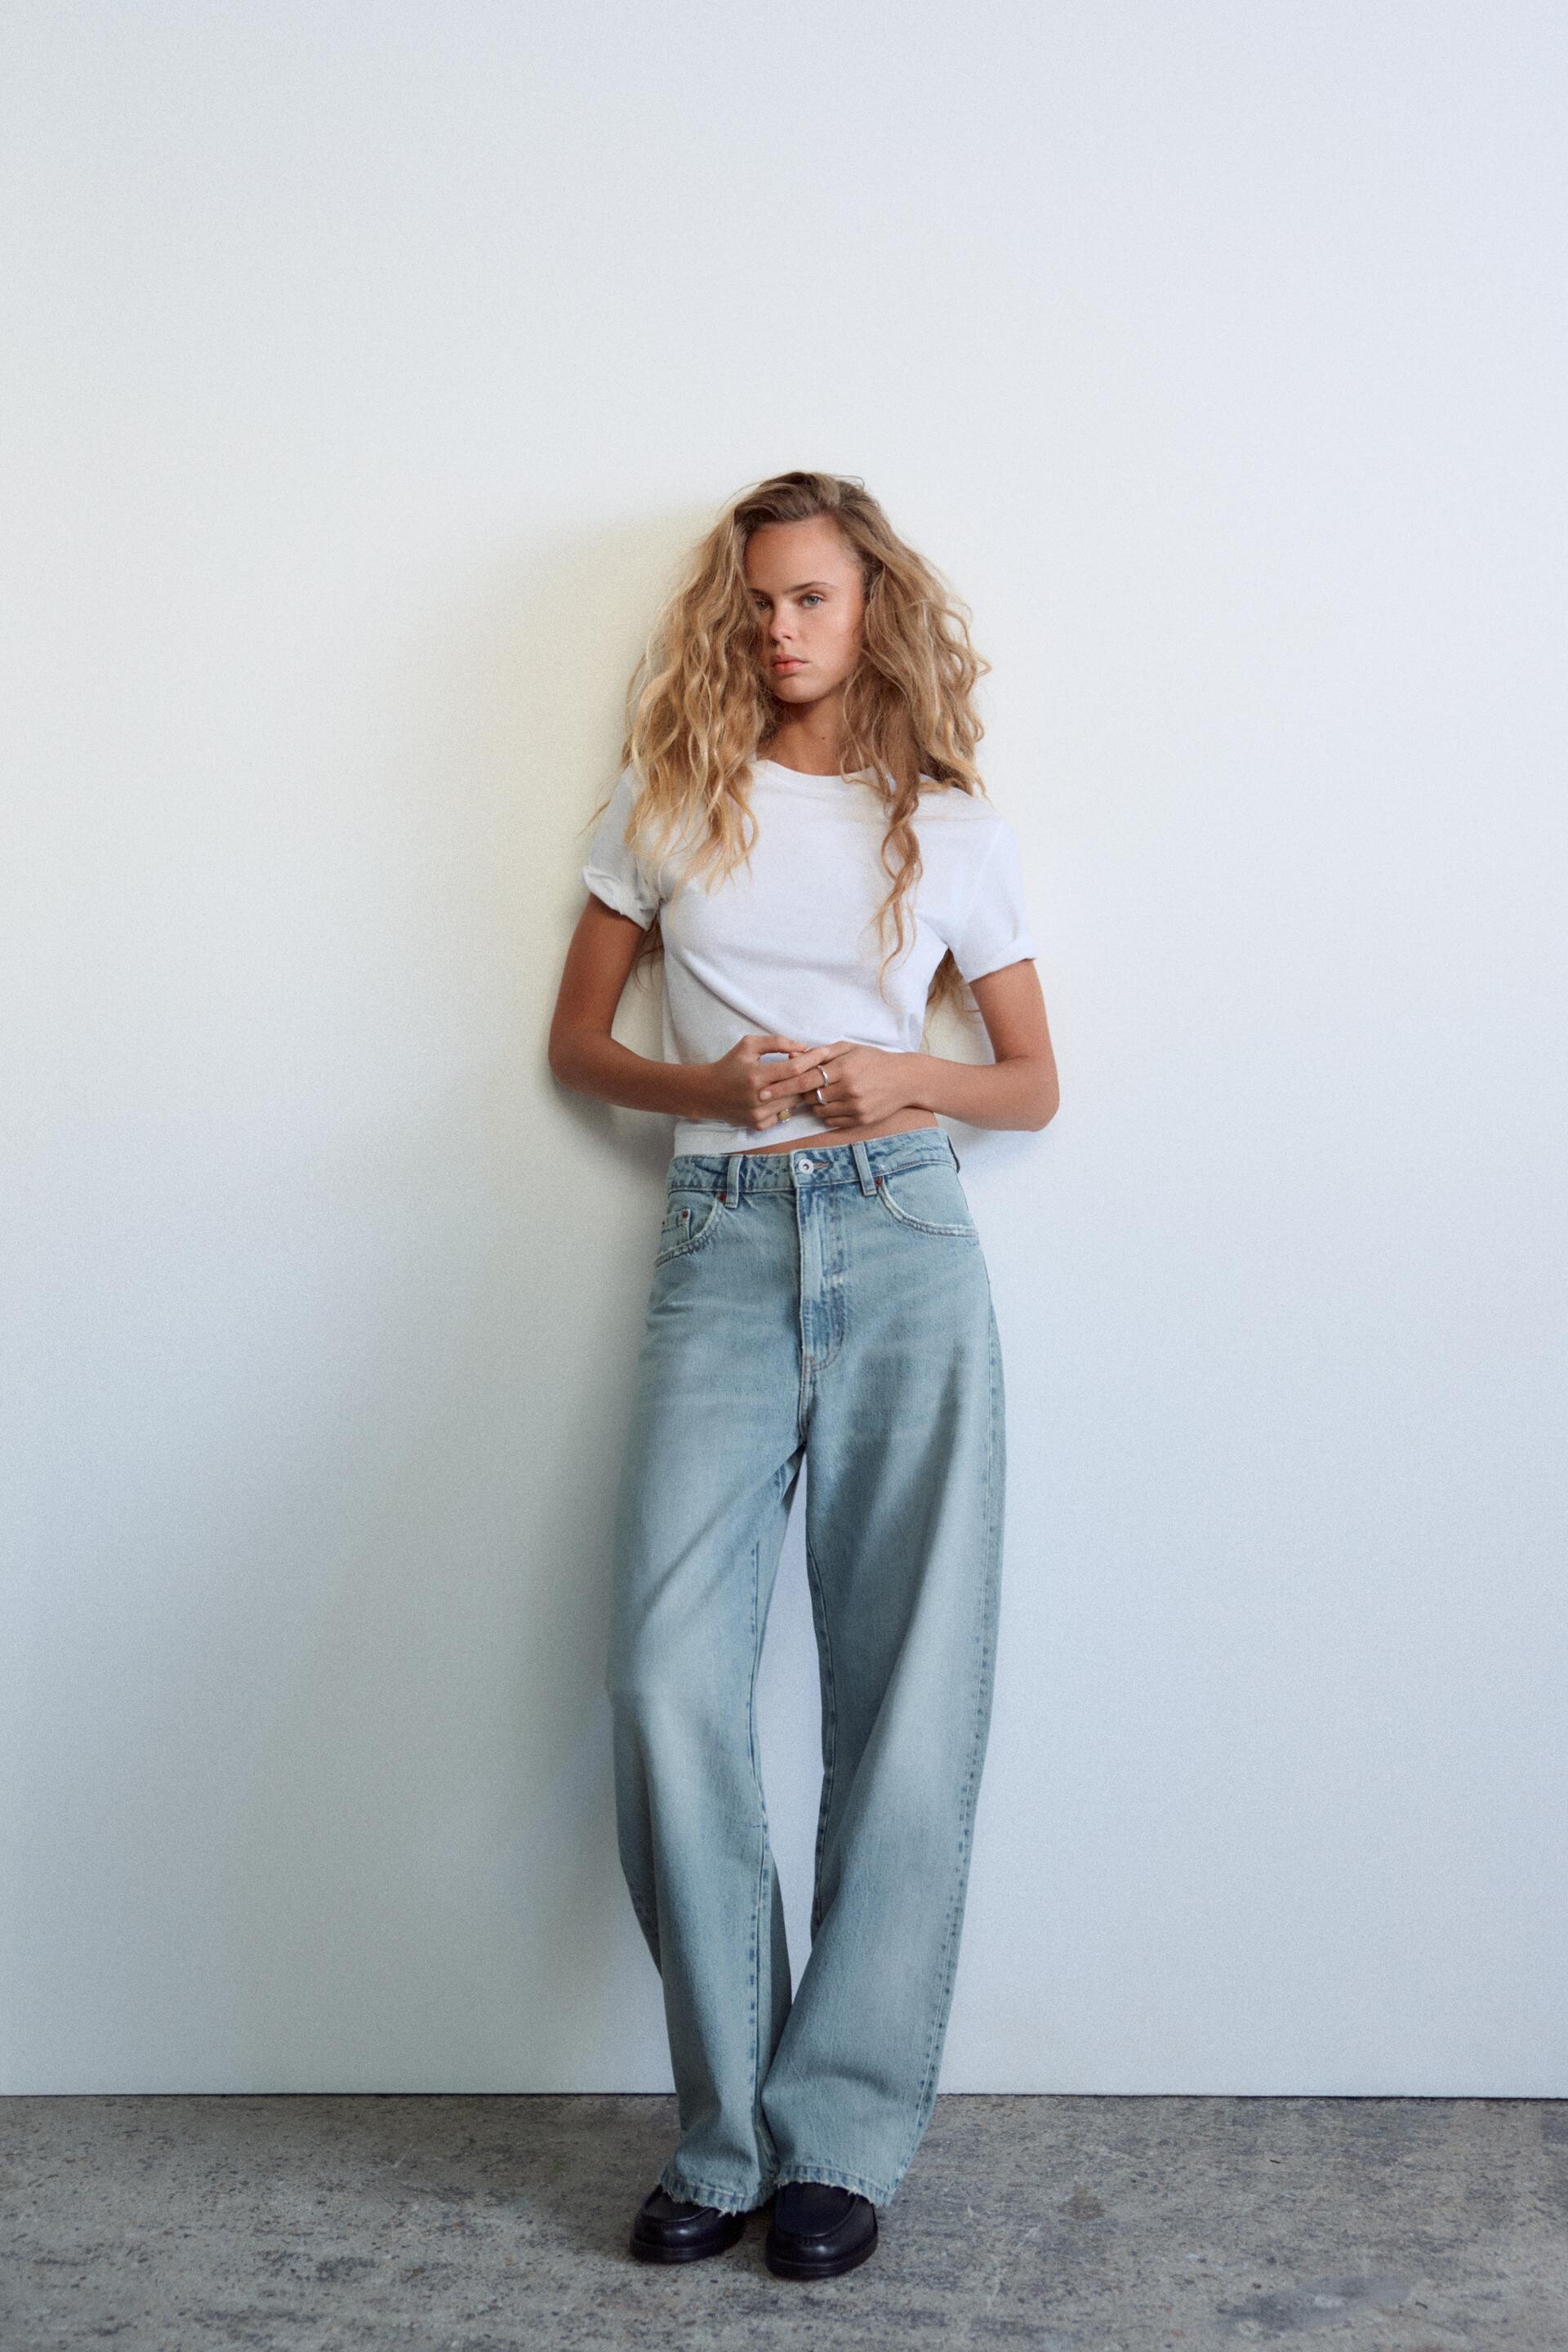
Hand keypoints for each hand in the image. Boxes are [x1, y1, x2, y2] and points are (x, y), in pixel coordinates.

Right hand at [695, 1033, 821, 1131]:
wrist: (707, 1093)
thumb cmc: (730, 1065)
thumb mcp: (749, 1045)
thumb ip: (777, 1042)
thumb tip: (803, 1047)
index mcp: (756, 1075)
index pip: (794, 1068)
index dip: (812, 1060)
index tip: (825, 1052)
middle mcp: (758, 1098)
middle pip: (798, 1088)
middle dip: (812, 1076)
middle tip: (820, 1067)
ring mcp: (759, 1114)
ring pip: (794, 1102)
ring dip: (799, 1091)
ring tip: (796, 1080)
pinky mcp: (758, 1125)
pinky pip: (785, 1114)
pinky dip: (787, 1104)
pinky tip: (780, 1095)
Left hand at [758, 1042, 919, 1128]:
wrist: (905, 1079)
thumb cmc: (873, 1060)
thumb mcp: (849, 1048)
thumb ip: (820, 1053)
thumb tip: (792, 1056)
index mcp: (843, 1068)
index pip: (804, 1079)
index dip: (782, 1085)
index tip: (763, 1090)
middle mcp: (849, 1089)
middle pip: (810, 1097)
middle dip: (798, 1094)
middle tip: (791, 1092)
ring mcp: (855, 1106)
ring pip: (819, 1110)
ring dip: (813, 1104)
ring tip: (819, 1094)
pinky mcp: (861, 1120)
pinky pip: (831, 1121)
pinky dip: (826, 1114)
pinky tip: (831, 1103)